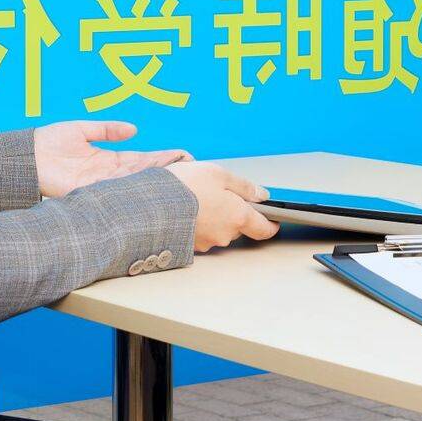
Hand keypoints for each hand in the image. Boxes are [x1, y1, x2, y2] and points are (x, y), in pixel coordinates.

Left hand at [33, 120, 191, 198]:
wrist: (26, 157)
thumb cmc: (49, 142)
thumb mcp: (83, 129)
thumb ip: (108, 129)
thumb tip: (134, 129)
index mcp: (108, 159)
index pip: (142, 159)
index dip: (163, 158)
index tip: (184, 155)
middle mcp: (108, 173)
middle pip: (144, 172)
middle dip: (167, 170)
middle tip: (192, 169)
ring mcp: (100, 183)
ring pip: (135, 181)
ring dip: (157, 178)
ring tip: (181, 175)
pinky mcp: (89, 191)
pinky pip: (116, 188)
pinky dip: (134, 185)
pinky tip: (152, 182)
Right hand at [165, 161, 279, 251]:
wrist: (148, 205)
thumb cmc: (184, 186)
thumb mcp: (218, 174)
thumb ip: (244, 186)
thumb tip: (262, 195)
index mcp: (238, 216)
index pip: (264, 229)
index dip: (270, 223)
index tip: (273, 219)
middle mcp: (225, 234)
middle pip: (239, 226)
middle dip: (233, 212)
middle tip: (217, 193)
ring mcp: (207, 243)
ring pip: (219, 230)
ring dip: (213, 217)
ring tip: (197, 197)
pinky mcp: (189, 246)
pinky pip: (201, 234)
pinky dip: (198, 223)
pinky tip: (186, 208)